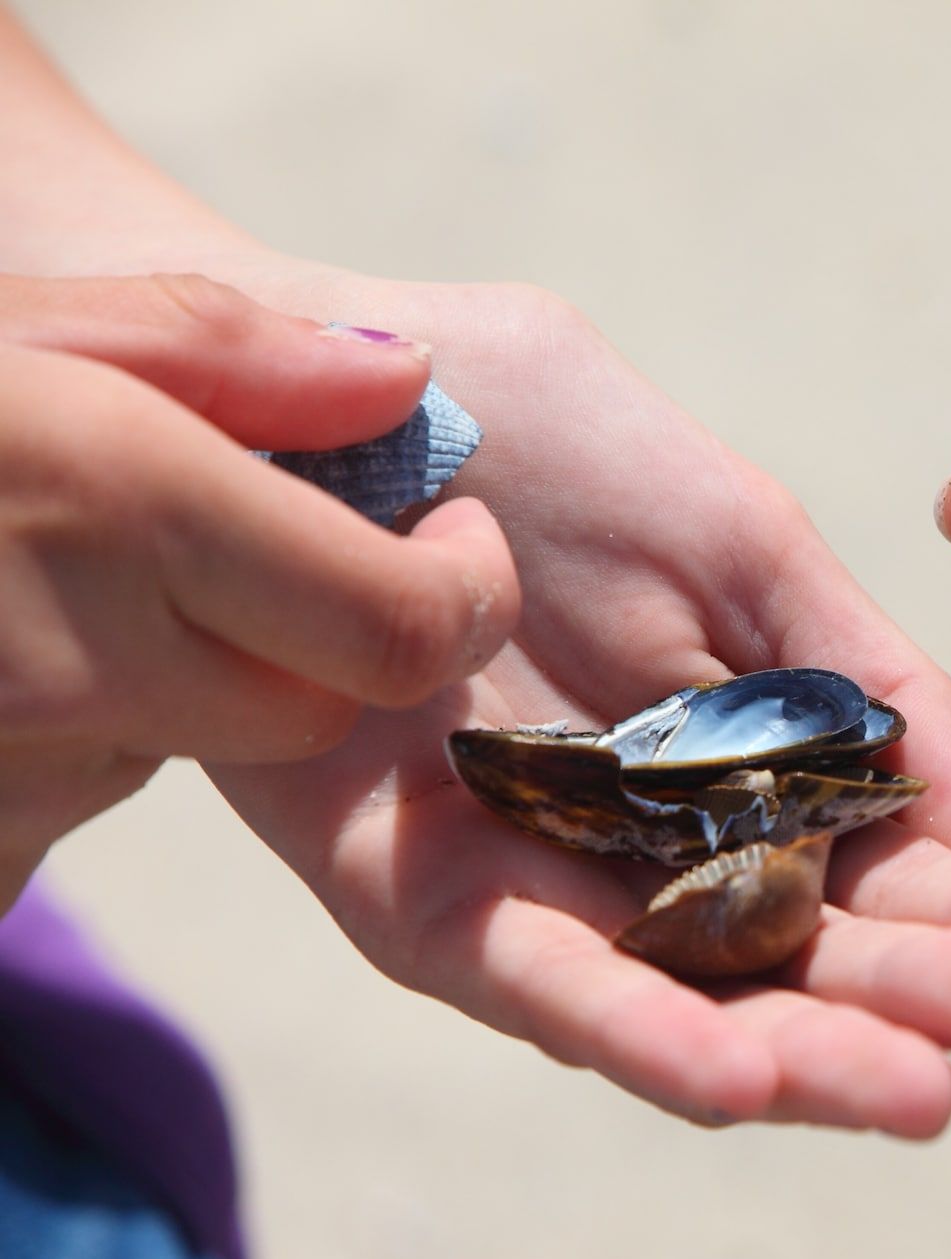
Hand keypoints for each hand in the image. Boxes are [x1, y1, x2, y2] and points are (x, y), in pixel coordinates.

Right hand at [0, 273, 516, 909]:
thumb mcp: (24, 322)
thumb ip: (237, 355)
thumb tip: (411, 386)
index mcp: (120, 510)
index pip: (410, 634)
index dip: (458, 597)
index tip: (445, 545)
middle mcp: (75, 667)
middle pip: (320, 710)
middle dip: (312, 637)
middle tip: (206, 545)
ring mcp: (8, 774)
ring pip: (185, 747)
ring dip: (158, 680)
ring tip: (22, 582)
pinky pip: (63, 797)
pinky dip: (51, 735)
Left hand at [206, 266, 950, 1137]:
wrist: (334, 404)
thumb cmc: (552, 446)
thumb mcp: (749, 542)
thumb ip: (865, 682)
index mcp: (756, 777)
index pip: (883, 872)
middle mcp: (663, 859)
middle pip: (802, 962)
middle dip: (913, 1000)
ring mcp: (549, 894)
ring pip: (691, 1008)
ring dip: (804, 1057)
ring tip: (919, 1094)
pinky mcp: (421, 907)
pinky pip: (535, 987)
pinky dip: (633, 1034)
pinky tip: (736, 1078)